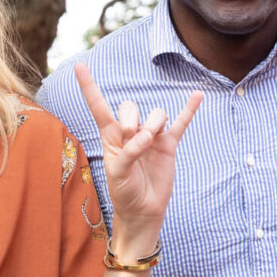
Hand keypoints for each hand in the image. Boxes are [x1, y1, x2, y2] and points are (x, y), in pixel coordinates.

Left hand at [74, 61, 201, 246]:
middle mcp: (130, 131)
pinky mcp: (168, 145)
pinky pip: (181, 123)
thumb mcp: (118, 173)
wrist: (142, 210)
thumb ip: (129, 152)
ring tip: (151, 143)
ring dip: (154, 124)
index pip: (98, 105)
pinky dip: (189, 109)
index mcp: (110, 135)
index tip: (79, 65)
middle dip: (132, 120)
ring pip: (156, 114)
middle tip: (133, 141)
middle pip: (130, 106)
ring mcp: (151, 136)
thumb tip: (148, 137)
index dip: (89, 86)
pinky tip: (197, 95)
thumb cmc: (123, 192)